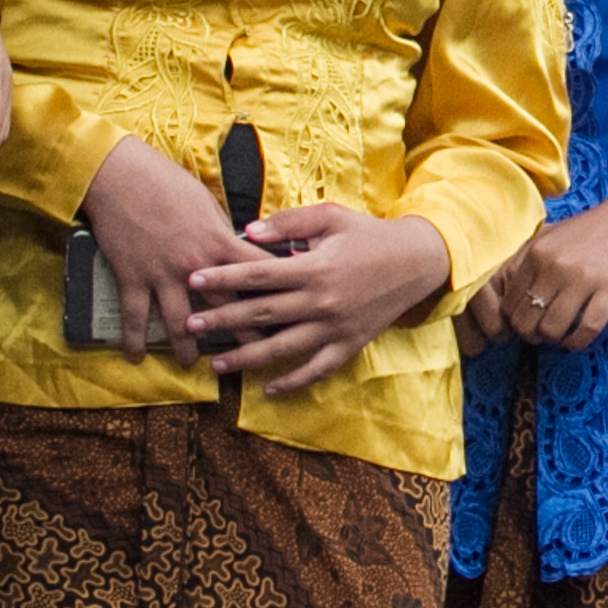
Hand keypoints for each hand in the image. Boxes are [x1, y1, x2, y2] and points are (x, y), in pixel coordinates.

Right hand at [78, 138, 263, 364]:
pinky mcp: (132, 278)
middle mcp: (195, 265)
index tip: (295, 311)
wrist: (122, 177)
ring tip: (192, 364)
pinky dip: (133, 340)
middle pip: (227, 307)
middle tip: (258, 356)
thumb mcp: (208, 204)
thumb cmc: (168, 183)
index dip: (280, 293)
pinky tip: (135, 357)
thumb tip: (240, 248)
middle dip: (244, 334)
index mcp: (220, 243)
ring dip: (187, 346)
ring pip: (180, 322)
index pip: (260, 274)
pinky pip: (134, 317)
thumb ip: (223, 233)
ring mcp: (163, 275)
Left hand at [187, 202, 456, 394]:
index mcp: (315, 268)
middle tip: (190, 324)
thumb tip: (247, 231)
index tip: (193, 279)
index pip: (258, 275)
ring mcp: (335, 327)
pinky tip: (268, 389)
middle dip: (222, 320)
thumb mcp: (331, 217)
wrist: (418, 260)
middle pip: (262, 315)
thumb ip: (289, 223)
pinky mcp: (349, 344)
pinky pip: (317, 370)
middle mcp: (322, 301)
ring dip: (246, 358)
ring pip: (282, 348)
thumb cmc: (369, 234)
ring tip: (216, 362)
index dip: (224, 277)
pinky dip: (292, 382)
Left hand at [491, 190, 607, 350]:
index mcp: (536, 253)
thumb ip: (525, 261)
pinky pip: (587, 329)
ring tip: (562, 334)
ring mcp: (583, 277)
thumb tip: (505, 296)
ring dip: (555, 339)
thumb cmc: (592, 230)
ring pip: (552, 329)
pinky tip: (579, 338)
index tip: (528, 322)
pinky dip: (578, 341)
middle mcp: (555, 265)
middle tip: (543, 333)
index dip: (515, 322)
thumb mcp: (552, 236)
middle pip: (526, 321)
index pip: (508, 304)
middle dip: (532, 335)